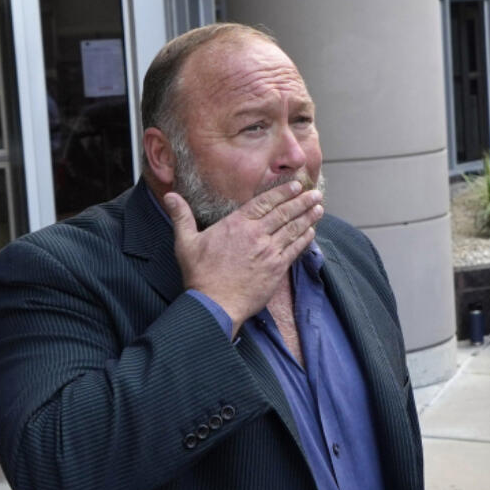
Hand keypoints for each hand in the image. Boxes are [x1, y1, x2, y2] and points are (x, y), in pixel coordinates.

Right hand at [169, 181, 322, 333]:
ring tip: (319, 208)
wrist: (215, 304)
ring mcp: (269, 251)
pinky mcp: (277, 269)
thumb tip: (171, 196)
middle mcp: (256, 234)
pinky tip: (312, 232)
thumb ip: (182, 217)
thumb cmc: (200, 275)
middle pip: (283, 213)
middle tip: (315, 193)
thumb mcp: (185, 242)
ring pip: (293, 229)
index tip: (295, 185)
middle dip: (301, 201)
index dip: (282, 192)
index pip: (264, 202)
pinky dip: (305, 239)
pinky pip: (295, 249)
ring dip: (307, 217)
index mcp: (236, 224)